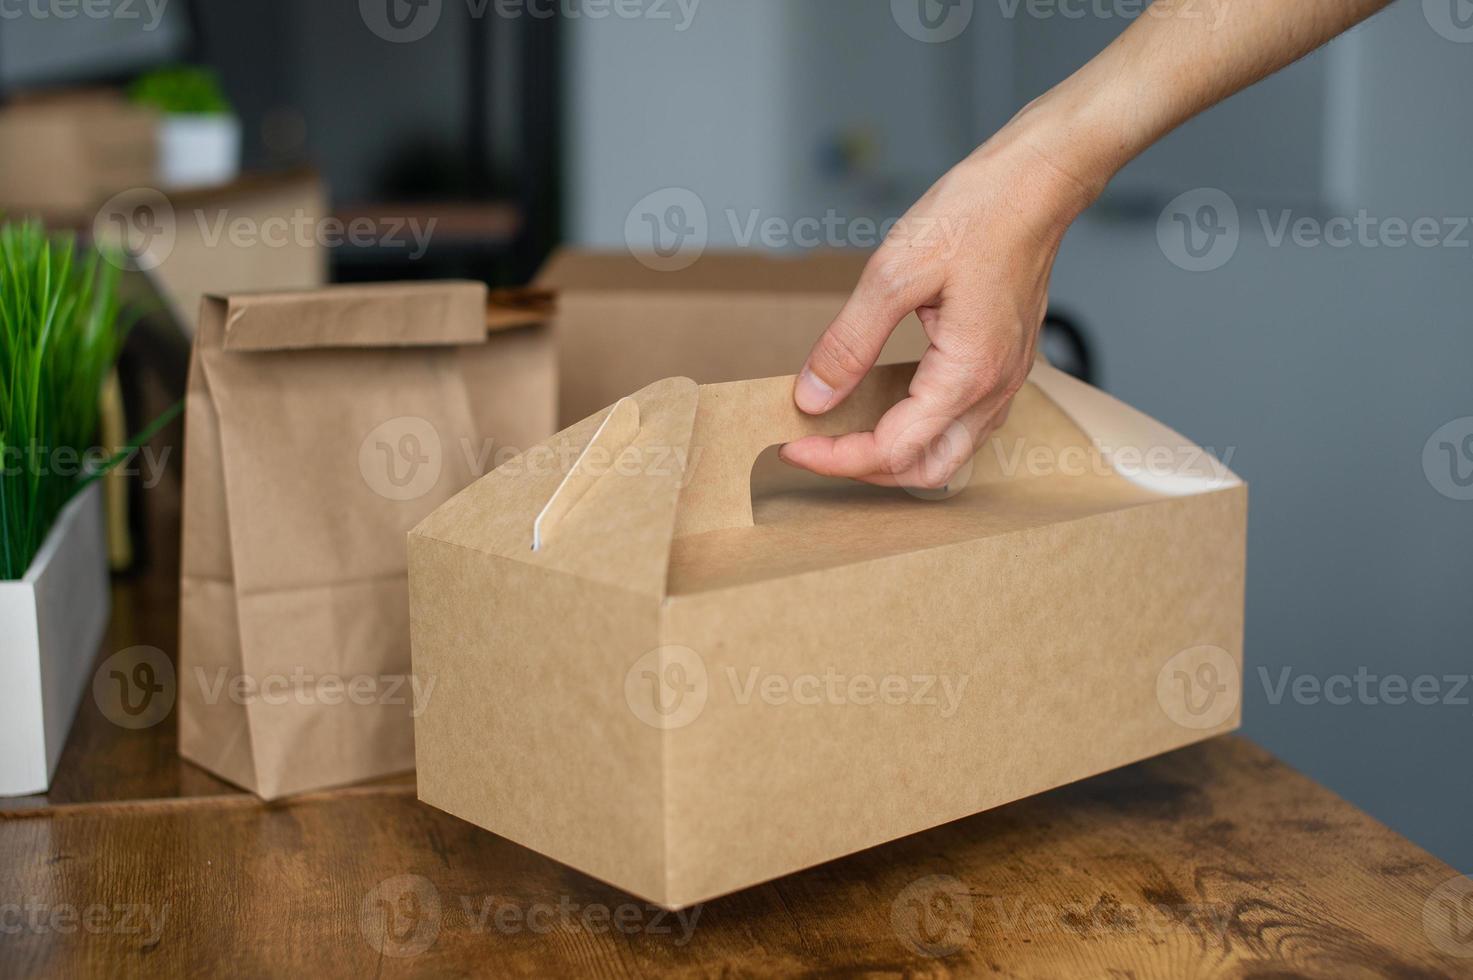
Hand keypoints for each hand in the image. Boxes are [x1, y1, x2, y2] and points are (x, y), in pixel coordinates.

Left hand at [779, 110, 1096, 489]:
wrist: (1037, 182)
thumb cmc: (977, 213)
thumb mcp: (895, 273)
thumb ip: (849, 342)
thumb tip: (811, 396)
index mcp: (966, 374)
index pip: (892, 450)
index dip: (836, 457)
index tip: (792, 444)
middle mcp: (994, 389)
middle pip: (924, 470)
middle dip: (865, 470)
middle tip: (816, 445)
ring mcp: (1006, 380)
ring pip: (949, 454)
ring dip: (895, 455)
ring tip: (845, 430)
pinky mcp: (1005, 365)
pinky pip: (963, 423)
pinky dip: (921, 430)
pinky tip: (887, 403)